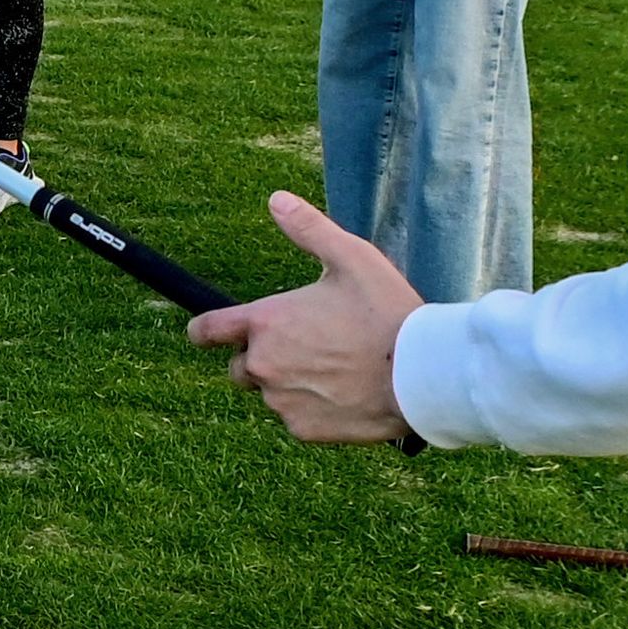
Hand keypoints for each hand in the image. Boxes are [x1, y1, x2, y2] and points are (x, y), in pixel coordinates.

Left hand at [185, 191, 425, 444]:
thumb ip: (309, 229)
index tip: (209, 331)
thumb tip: (276, 200)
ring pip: (271, 393)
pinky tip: (345, 393)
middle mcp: (263, 365)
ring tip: (335, 367)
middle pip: (240, 366)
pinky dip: (312, 408)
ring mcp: (281, 400)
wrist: (422, 374)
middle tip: (307, 346)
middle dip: (262, 357)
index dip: (205, 330)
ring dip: (289, 382)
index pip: (206, 330)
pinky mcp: (302, 429)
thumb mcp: (351, 258)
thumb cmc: (387, 312)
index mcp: (265, 323)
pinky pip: (296, 417)